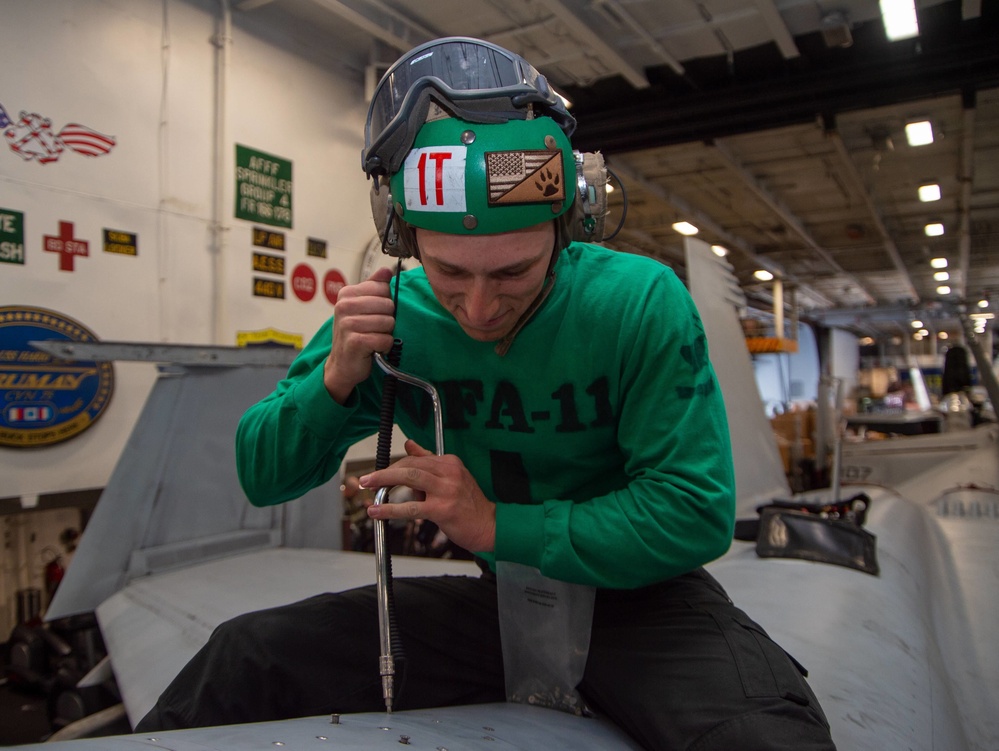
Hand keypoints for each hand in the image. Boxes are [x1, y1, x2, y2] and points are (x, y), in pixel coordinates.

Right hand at [323, 267, 396, 403]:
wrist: (343, 364)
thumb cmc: (355, 334)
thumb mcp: (362, 307)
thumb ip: (374, 287)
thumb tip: (387, 270)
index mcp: (347, 294)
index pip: (383, 288)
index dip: (386, 303)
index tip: (374, 314)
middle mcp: (344, 306)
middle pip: (388, 305)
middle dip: (388, 320)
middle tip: (375, 329)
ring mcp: (347, 324)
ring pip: (388, 322)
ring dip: (386, 334)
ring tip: (373, 338)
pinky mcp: (354, 342)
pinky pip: (385, 339)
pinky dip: (384, 346)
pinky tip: (373, 348)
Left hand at [361, 440, 495, 552]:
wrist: (489, 526)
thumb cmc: (469, 504)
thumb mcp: (452, 477)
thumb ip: (428, 461)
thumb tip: (409, 444)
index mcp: (450, 463)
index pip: (415, 459)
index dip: (394, 466)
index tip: (380, 474)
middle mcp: (449, 472)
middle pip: (410, 465)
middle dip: (385, 472)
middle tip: (367, 478)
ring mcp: (447, 490)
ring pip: (409, 479)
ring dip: (384, 482)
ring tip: (368, 487)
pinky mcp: (443, 509)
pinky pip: (411, 508)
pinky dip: (390, 509)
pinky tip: (377, 512)